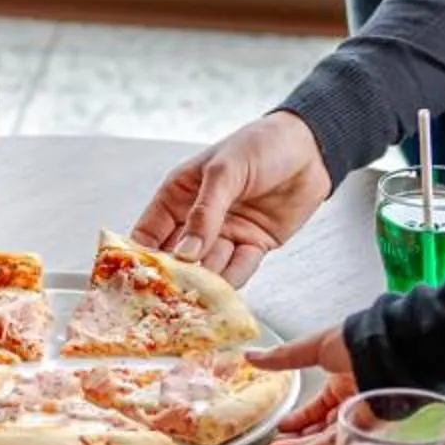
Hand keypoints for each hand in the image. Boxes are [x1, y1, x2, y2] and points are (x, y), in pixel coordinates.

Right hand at [129, 112, 333, 284]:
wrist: (311, 147)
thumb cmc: (262, 144)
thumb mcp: (225, 171)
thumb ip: (205, 213)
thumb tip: (186, 252)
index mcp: (180, 194)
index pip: (149, 231)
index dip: (139, 256)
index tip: (132, 279)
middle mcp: (199, 218)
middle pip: (177, 257)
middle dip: (173, 278)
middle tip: (166, 300)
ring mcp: (226, 233)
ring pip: (207, 267)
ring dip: (204, 283)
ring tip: (198, 299)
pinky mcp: (254, 245)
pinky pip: (239, 268)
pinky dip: (232, 281)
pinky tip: (225, 293)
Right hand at [250, 326, 358, 444]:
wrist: (386, 349)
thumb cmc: (356, 342)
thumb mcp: (314, 348)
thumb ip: (284, 358)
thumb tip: (251, 355)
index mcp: (342, 381)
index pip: (317, 407)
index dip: (299, 418)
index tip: (281, 427)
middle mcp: (351, 401)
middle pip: (319, 427)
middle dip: (295, 438)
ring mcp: (359, 416)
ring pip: (325, 438)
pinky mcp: (365, 428)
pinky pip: (337, 443)